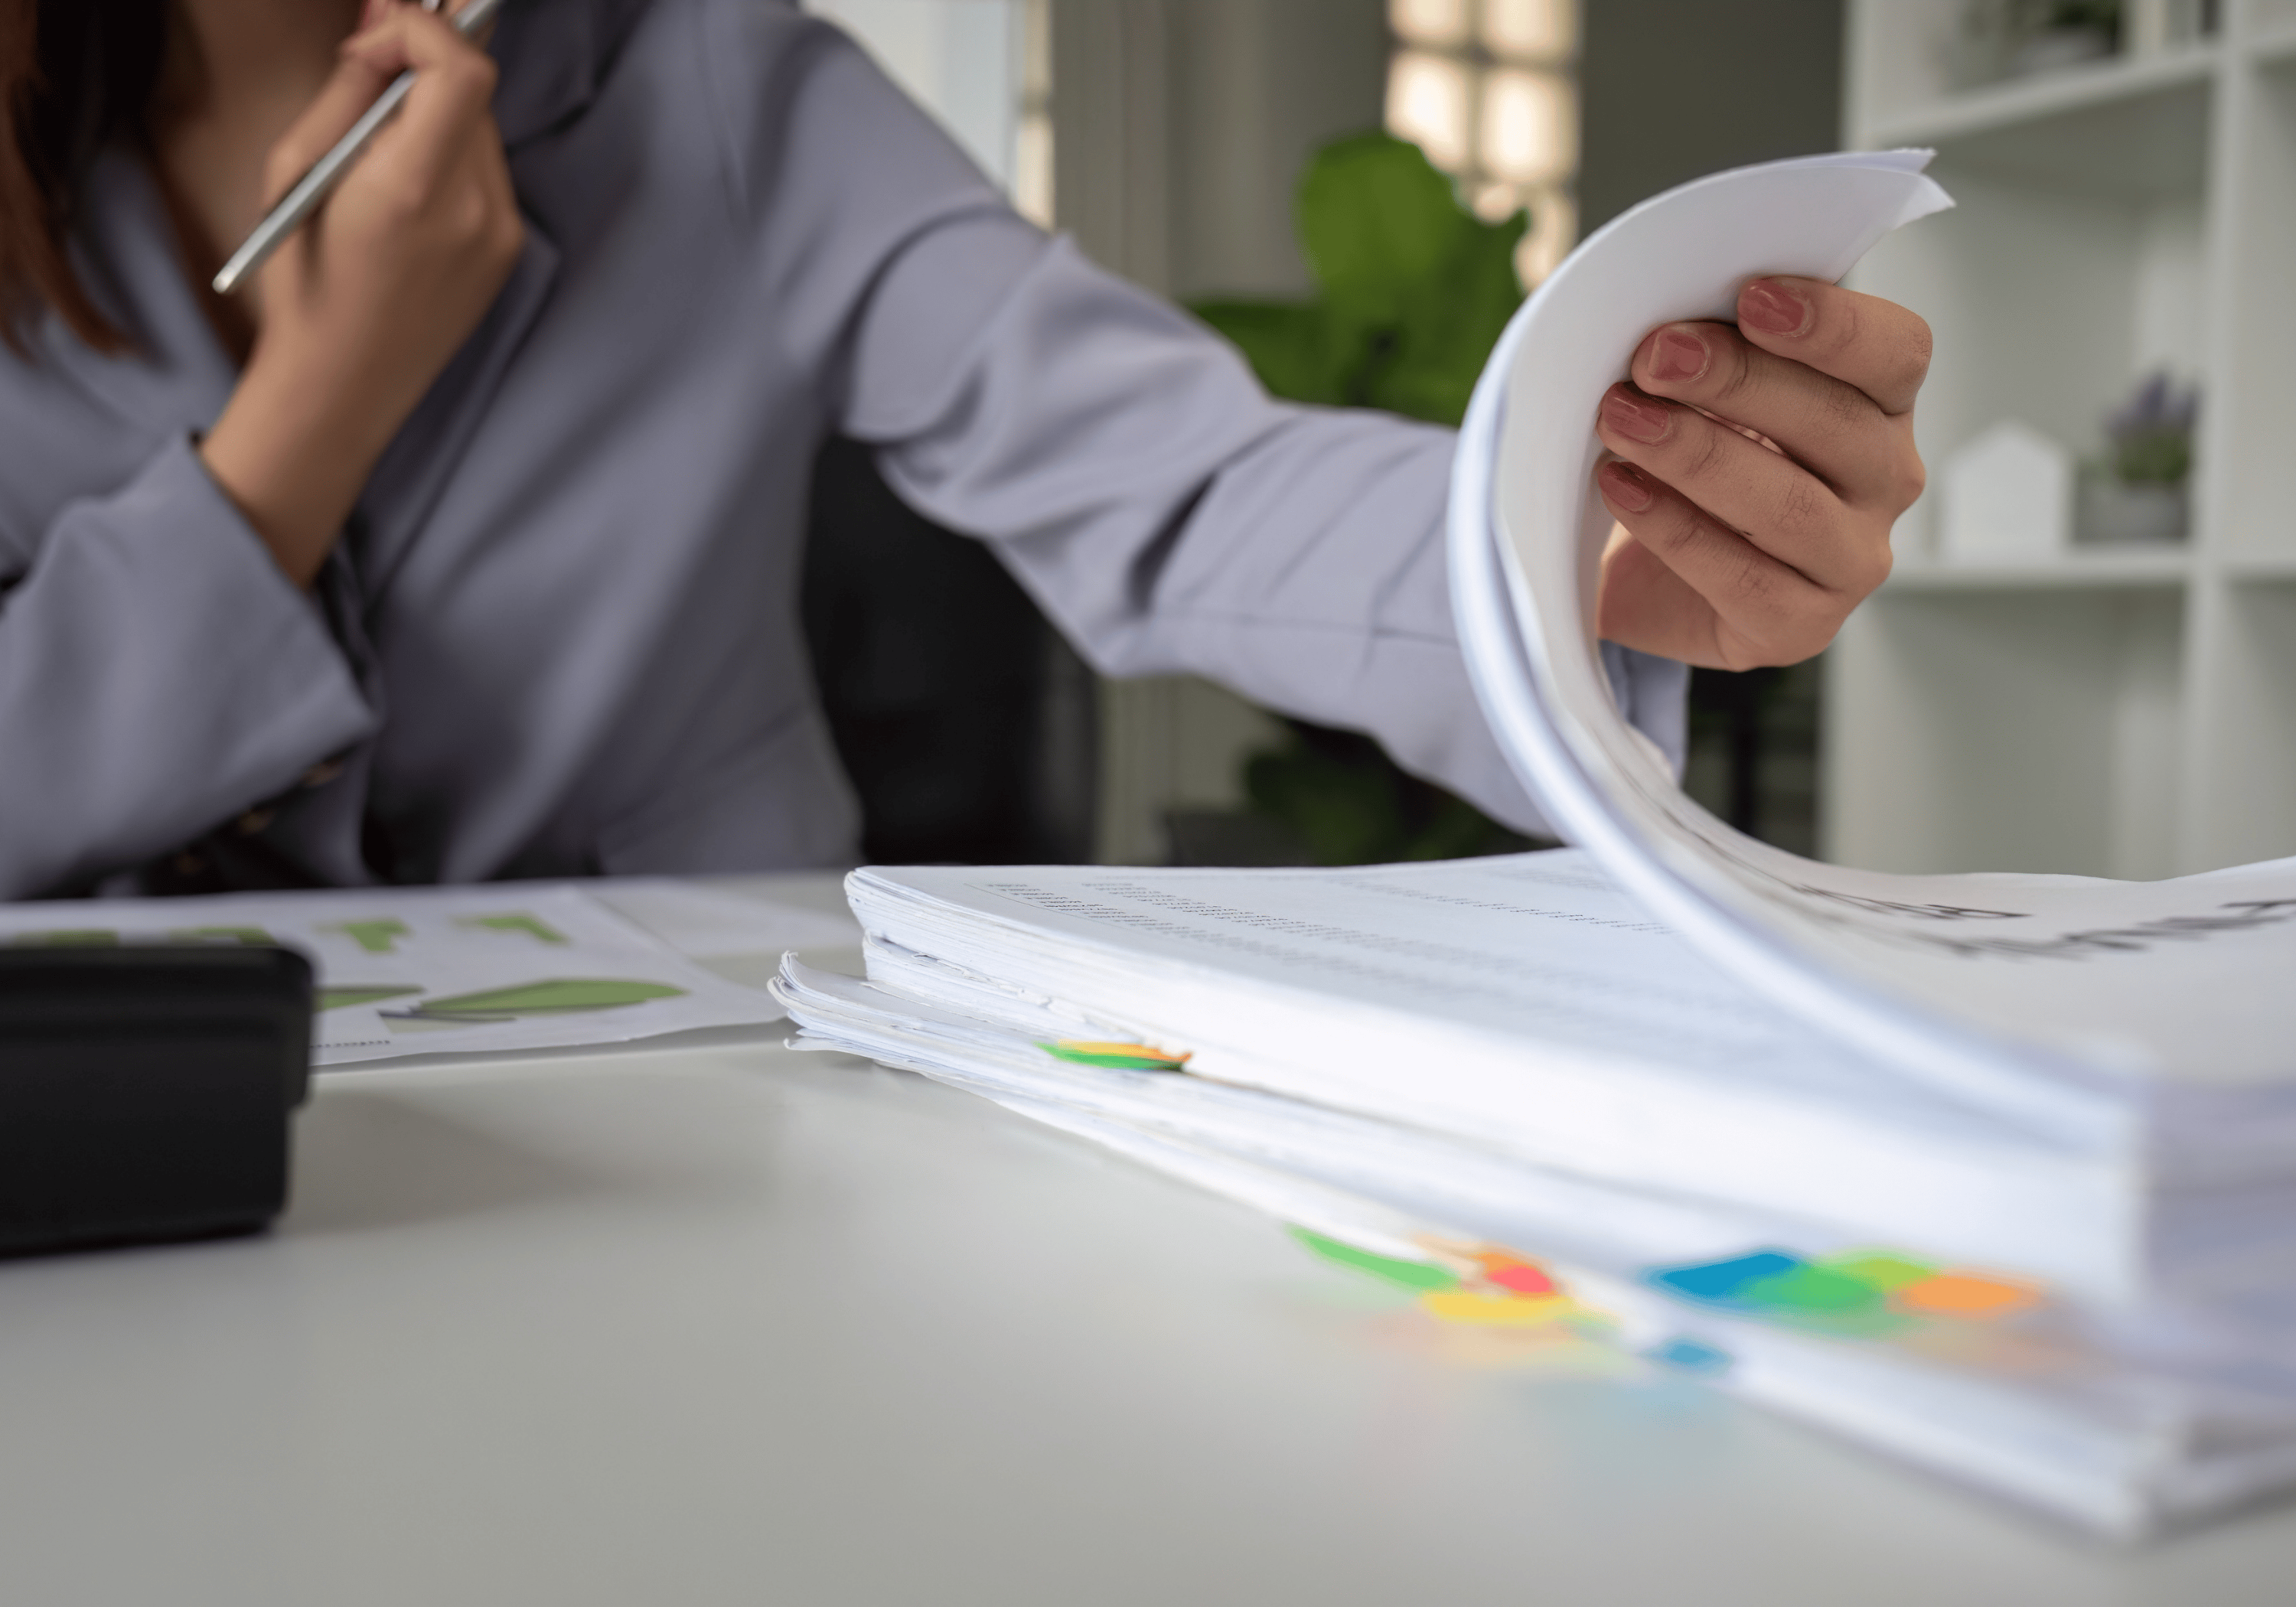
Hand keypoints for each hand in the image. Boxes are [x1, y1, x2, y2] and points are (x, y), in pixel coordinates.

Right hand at [200, 0, 522, 586]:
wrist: (343, 384)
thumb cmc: (305, 281)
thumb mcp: (298, 172)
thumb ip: (349, 93)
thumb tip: (384, 33)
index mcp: (415, 189)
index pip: (461, 71)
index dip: (424, 32)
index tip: (378, 34)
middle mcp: (474, 211)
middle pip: (474, 94)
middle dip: (424, 66)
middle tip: (370, 63)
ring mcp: (501, 235)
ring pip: (483, 132)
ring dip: (437, 112)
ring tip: (380, 141)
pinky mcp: (509, 253)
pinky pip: (487, 175)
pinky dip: (451, 155)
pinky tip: (407, 188)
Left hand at [1591, 278, 1929, 669]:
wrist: (1650, 573)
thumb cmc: (1690, 458)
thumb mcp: (1705, 390)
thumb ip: (1711, 345)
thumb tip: (1666, 316)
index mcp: (1881, 403)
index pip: (1895, 353)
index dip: (1832, 324)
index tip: (1750, 297)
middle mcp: (1886, 480)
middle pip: (1834, 422)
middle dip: (1735, 381)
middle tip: (1654, 357)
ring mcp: (1853, 559)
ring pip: (1789, 505)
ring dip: (1696, 454)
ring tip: (1620, 420)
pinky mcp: (1802, 625)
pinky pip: (1744, 578)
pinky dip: (1674, 528)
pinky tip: (1621, 488)